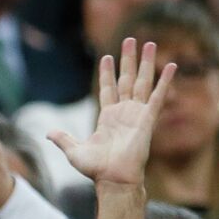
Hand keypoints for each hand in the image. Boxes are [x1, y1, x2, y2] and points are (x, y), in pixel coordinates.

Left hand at [48, 39, 174, 186]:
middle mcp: (124, 112)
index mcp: (108, 117)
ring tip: (149, 43)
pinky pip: (158, 96)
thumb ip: (63, 139)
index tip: (106, 57)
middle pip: (127, 79)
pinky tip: (171, 65)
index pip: (108, 89)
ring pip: (143, 82)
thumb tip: (48, 134)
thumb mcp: (74, 151)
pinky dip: (165, 81)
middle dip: (128, 60)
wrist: (113, 179)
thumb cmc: (96, 169)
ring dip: (146, 62)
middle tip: (130, 40)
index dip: (107, 73)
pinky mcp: (148, 118)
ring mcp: (137, 114)